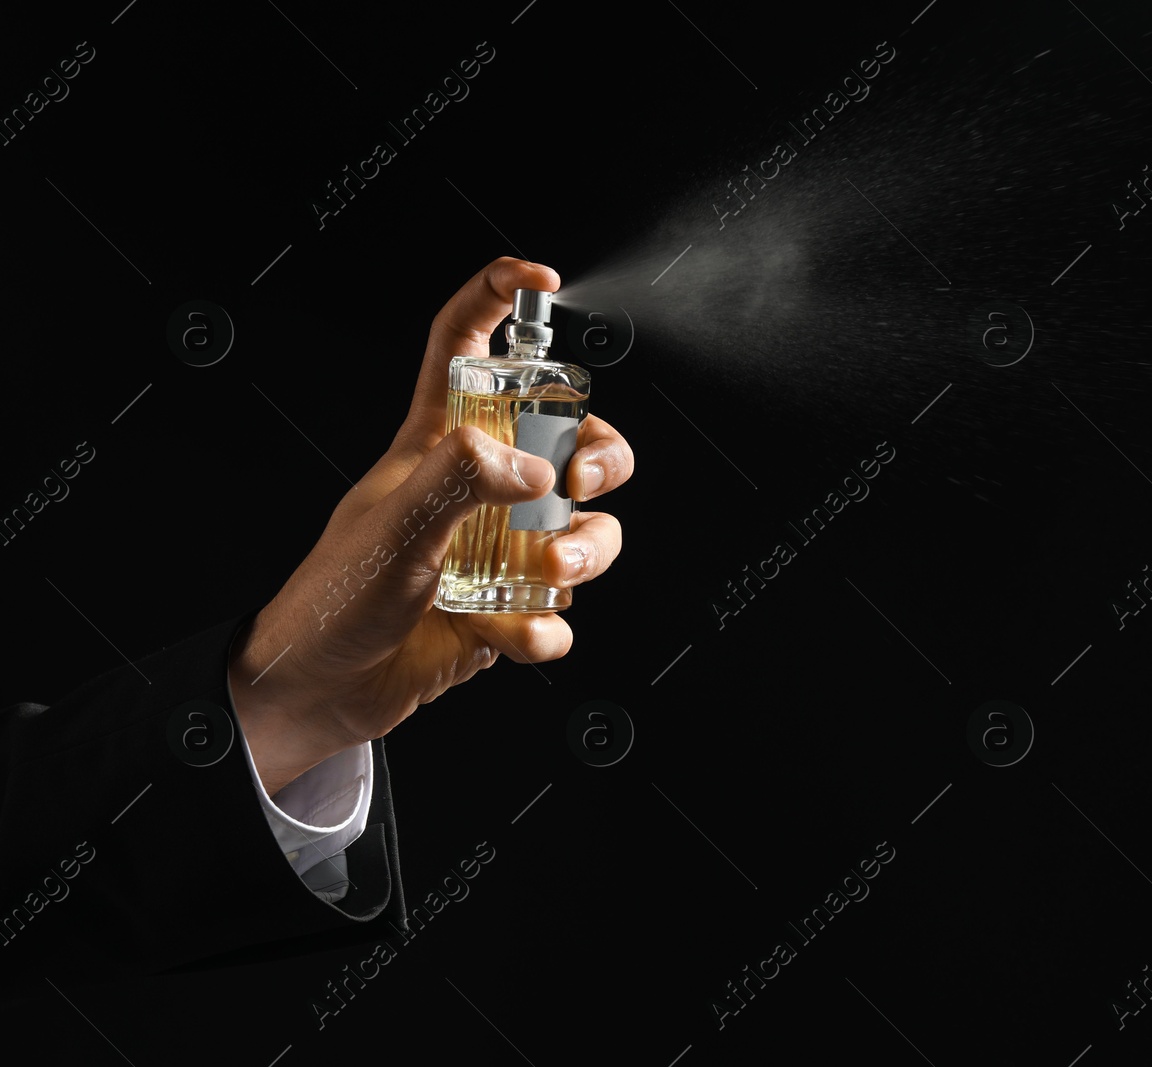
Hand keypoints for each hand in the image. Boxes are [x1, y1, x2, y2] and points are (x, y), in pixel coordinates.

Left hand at [228, 258, 633, 794]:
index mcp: (438, 444)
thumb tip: (532, 469)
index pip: (465, 346)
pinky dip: (549, 623)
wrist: (323, 691)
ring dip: (585, 550)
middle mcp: (477, 488)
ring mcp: (498, 548)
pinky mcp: (508, 607)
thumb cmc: (336, 597)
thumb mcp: (394, 524)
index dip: (498, 298)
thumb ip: (461, 479)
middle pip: (569, 439)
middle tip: (578, 482)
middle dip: (597, 455)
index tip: (542, 281)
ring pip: (583, 526)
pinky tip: (515, 635)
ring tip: (547, 573)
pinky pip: (560, 605)